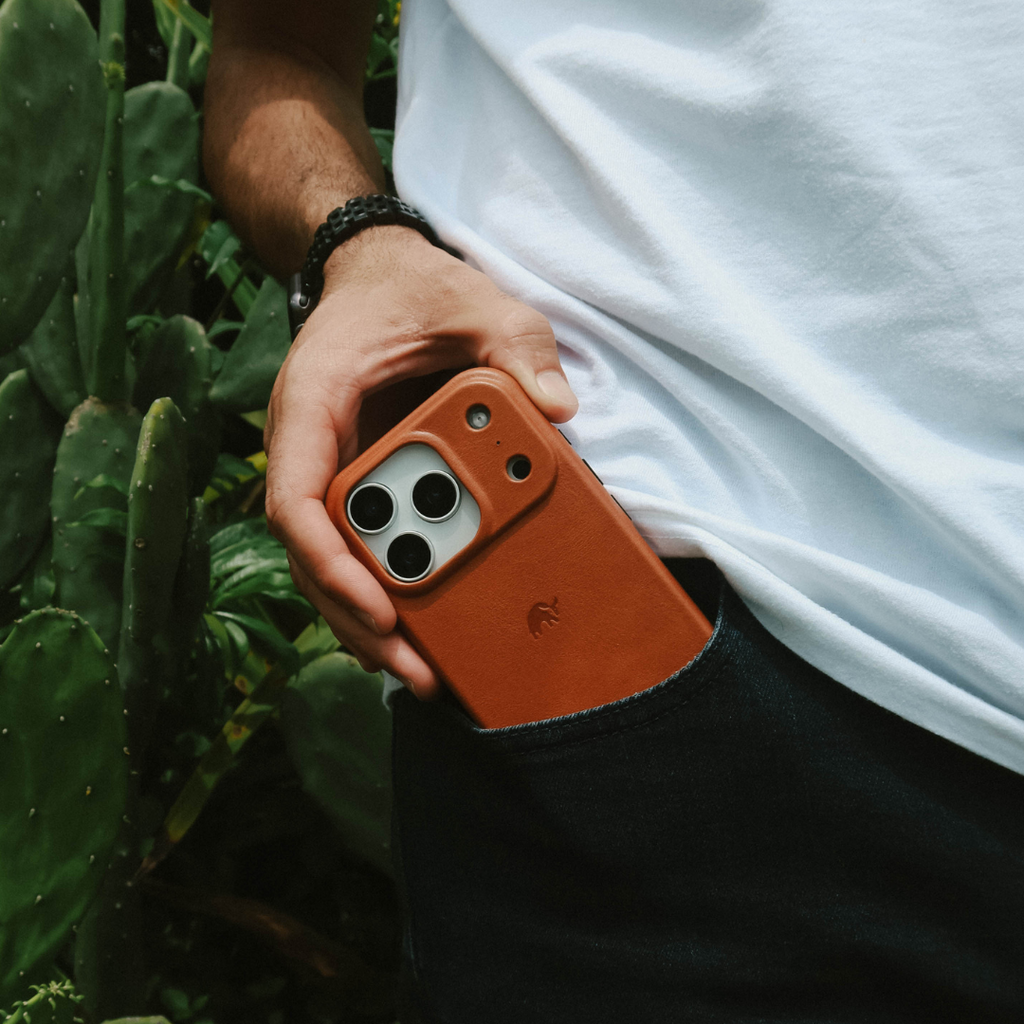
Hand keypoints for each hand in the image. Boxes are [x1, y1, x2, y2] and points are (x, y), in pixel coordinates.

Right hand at [264, 224, 577, 697]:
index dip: (330, 562)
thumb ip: (517, 345)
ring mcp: (330, 467)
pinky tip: (422, 629)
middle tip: (415, 668)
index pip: (296, 497)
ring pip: (331, 560)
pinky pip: (362, 543)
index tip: (380, 608)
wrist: (379, 275)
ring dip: (368, 619)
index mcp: (316, 400)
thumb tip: (558, 411)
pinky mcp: (357, 479)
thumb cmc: (413, 289)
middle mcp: (310, 445)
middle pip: (314, 551)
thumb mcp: (476, 302)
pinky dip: (386, 587)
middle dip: (356, 615)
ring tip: (422, 671)